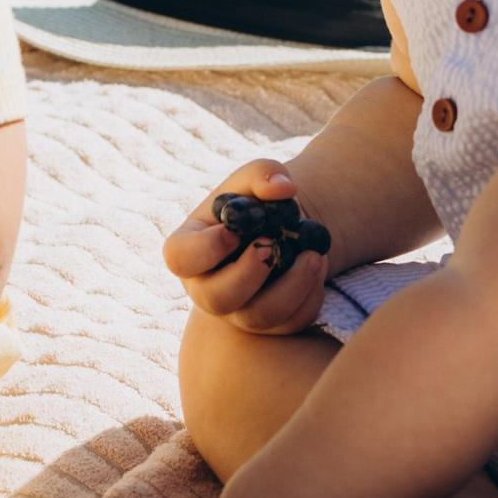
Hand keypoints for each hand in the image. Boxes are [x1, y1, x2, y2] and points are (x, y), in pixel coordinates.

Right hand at [163, 161, 331, 337]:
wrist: (283, 228)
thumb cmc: (255, 201)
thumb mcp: (254, 178)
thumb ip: (262, 173)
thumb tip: (283, 189)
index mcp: (190, 250)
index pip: (180, 259)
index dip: (205, 249)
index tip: (233, 232)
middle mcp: (207, 287)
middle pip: (216, 300)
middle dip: (249, 275)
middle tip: (274, 245)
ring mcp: (238, 311)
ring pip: (258, 317)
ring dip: (292, 286)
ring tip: (315, 255)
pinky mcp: (269, 325)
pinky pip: (289, 323)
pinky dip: (311, 296)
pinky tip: (317, 266)